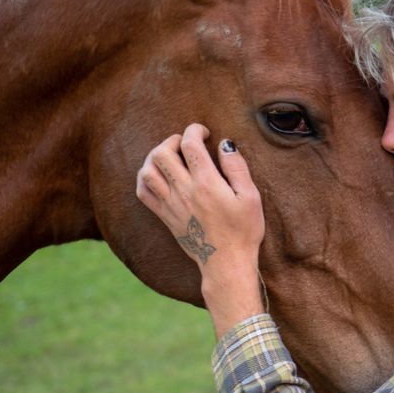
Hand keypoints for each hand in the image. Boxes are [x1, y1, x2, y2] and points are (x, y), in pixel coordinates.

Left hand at [136, 124, 266, 335]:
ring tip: (170, 157)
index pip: (189, 144)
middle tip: (185, 143)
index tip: (204, 132)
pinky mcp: (165, 216)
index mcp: (206, 182)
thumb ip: (237, 167)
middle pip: (162, 153)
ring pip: (147, 171)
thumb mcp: (251, 196)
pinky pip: (143, 192)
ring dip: (155, 157)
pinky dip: (145, 178)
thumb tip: (225, 144)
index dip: (194, 130)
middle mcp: (184, 191)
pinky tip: (157, 176)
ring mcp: (171, 204)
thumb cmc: (244, 230)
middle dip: (173, 140)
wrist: (226, 262)